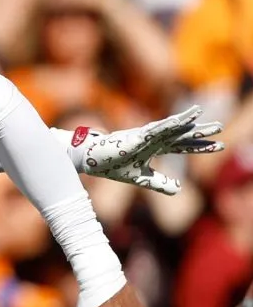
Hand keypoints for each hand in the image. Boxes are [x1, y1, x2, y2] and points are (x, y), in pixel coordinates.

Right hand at [77, 106, 223, 194]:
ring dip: (187, 123)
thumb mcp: (140, 178)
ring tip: (204, 117)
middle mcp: (150, 138)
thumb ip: (159, 183)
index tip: (219, 146)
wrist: (87, 159)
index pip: (181, 145)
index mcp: (152, 147)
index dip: (199, 146)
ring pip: (170, 128)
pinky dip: (168, 124)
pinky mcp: (134, 137)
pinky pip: (154, 129)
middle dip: (200, 132)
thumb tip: (179, 190)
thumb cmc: (110, 165)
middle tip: (219, 128)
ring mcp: (143, 136)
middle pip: (180, 134)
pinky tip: (181, 120)